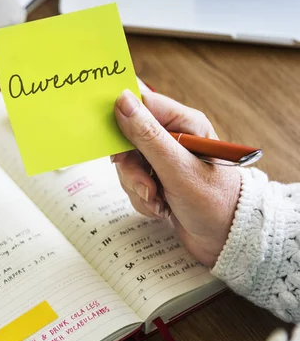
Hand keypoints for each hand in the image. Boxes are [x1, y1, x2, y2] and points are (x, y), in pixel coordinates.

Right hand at [112, 89, 240, 266]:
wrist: (226, 240)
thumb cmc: (214, 202)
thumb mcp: (177, 168)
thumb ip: (147, 135)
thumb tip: (122, 100)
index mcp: (184, 123)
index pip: (141, 105)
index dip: (122, 121)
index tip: (113, 143)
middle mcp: (173, 137)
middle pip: (128, 139)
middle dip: (131, 168)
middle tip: (147, 185)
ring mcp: (164, 158)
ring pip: (128, 165)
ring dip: (138, 187)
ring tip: (159, 201)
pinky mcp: (158, 178)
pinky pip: (133, 182)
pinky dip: (142, 198)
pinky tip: (161, 207)